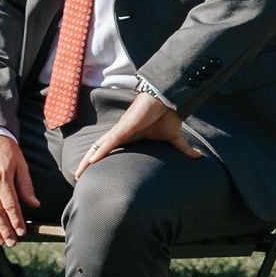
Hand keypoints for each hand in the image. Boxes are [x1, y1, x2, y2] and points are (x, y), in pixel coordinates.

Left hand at [77, 91, 197, 170]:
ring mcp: (120, 131)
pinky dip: (101, 151)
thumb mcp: (174, 138)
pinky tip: (91, 161)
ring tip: (78, 173)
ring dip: (87, 161)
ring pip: (99, 148)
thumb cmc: (166, 115)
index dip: (99, 161)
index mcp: (128, 138)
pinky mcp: (124, 128)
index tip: (91, 173)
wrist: (166, 100)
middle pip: (98, 150)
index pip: (109, 151)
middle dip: (86, 164)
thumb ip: (183, 148)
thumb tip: (198, 156)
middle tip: (77, 177)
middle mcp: (120, 135)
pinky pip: (109, 142)